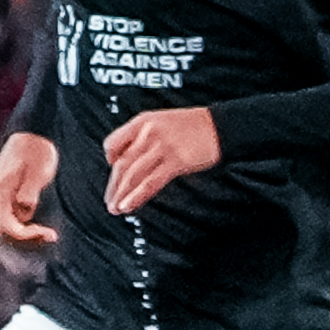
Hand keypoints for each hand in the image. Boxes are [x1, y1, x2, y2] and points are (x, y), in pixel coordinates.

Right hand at [0, 133, 57, 245]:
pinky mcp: (1, 193)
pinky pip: (8, 217)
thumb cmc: (37, 150)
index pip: (6, 226)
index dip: (26, 236)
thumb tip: (26, 210)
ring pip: (4, 226)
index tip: (49, 234)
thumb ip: (29, 192)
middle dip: (24, 238)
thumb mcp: (39, 172)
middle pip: (2, 231)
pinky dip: (22, 225)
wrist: (32, 133)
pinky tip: (40, 225)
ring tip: (47, 234)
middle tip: (49, 237)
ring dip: (23, 234)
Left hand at [102, 107, 220, 215]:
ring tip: (116, 208)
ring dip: (122, 195)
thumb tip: (130, 161)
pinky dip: (137, 196)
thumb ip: (144, 138)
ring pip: (133, 175)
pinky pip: (151, 182)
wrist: (220, 126)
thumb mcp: (162, 122)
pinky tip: (129, 206)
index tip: (112, 170)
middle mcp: (148, 133)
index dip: (110, 159)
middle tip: (109, 201)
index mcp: (142, 121)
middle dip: (114, 186)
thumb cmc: (194, 126)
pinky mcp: (176, 161)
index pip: (114, 143)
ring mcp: (162, 148)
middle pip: (122, 164)